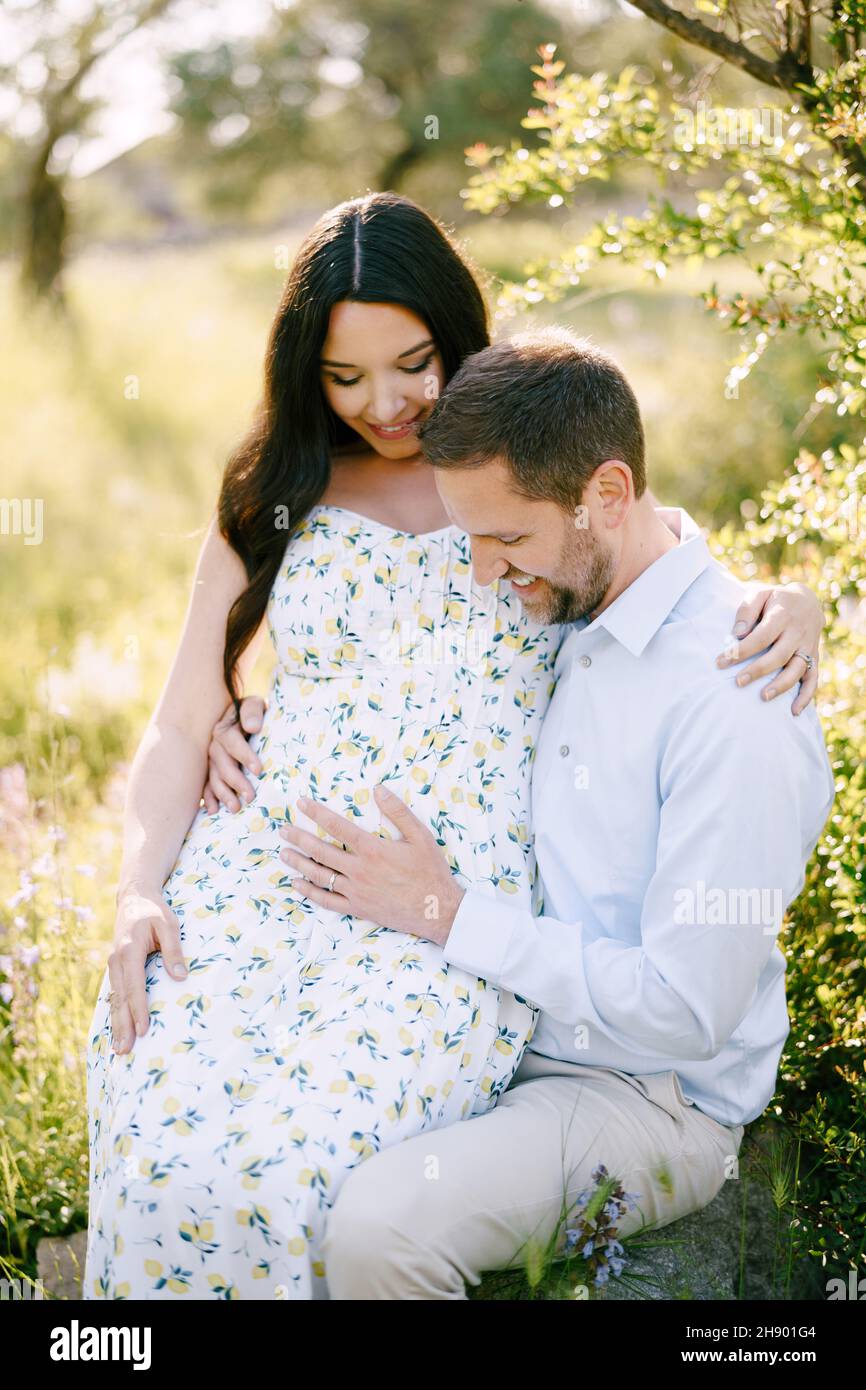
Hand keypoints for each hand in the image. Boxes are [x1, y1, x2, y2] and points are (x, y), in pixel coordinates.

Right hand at [108, 887, 185, 1053]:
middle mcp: (116, 960)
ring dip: (117, 1024)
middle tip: (125, 1051)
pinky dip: (115, 1013)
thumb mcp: (168, 924)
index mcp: (129, 950)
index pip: (134, 985)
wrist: (134, 898)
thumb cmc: (155, 911)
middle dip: (123, 1026)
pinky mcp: (115, 968)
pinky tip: (117, 1030)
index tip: (143, 1030)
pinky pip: (114, 994)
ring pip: (114, 999)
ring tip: (120, 1049)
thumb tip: (180, 977)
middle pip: (120, 998)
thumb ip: (173, 950)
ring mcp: (113, 965)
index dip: (139, 1009)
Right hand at [202, 695, 265, 813]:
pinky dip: (208, 798)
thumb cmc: (256, 714)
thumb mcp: (256, 705)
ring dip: (222, 793)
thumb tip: (253, 727)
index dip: (244, 755)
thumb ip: (253, 712)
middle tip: (250, 797)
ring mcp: (211, 759)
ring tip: (236, 808)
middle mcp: (215, 744)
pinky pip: (206, 785)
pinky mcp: (212, 771)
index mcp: (225, 727)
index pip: (231, 740)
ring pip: (213, 776)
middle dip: (235, 781)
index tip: (258, 770)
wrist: (249, 719)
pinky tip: (213, 811)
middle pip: (221, 763)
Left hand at [278, 785, 464, 943]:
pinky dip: (309, 892)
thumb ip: (398, 812)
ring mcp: (356, 891)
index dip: (317, 813)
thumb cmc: (431, 871)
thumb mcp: (420, 836)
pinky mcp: (357, 908)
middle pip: (321, 850)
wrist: (437, 910)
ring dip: (299, 863)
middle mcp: (359, 870)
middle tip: (283, 829)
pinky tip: (297, 884)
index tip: (301, 804)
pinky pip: (327, 900)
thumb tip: (378, 789)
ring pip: (319, 875)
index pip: (337, 827)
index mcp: (373, 849)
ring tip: (283, 853)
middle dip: (299, 838)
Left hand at [716, 582, 822, 714]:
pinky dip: (806, 696)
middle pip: (779, 655)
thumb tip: (737, 633)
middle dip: (758, 670)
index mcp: (783, 615)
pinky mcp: (814, 657)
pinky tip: (793, 711)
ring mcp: (808, 646)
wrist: (808, 601)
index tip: (721, 662)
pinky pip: (813, 679)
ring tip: (763, 697)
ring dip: (782, 685)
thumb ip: (746, 610)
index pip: (761, 636)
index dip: (741, 650)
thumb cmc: (775, 599)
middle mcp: (798, 633)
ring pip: (797, 669)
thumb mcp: (760, 593)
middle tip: (738, 682)